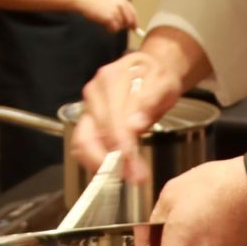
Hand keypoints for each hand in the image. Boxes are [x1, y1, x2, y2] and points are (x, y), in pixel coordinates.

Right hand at [71, 0, 137, 32]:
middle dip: (125, 26)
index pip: (133, 12)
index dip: (134, 21)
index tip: (134, 28)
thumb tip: (129, 21)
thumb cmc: (95, 0)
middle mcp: (121, 4)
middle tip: (117, 26)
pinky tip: (104, 24)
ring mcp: (115, 11)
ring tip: (106, 22)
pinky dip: (110, 29)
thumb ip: (120, 8)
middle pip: (129, 21)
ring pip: (121, 26)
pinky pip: (115, 28)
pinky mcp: (109, 17)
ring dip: (115, 27)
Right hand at [74, 51, 181, 179]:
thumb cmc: (159, 76)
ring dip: (100, 164)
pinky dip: (95, 160)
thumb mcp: (164, 84)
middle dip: (111, 162)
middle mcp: (94, 92)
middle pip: (92, 134)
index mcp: (111, 79)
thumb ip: (150, 101)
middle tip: (135, 177)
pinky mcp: (88, 118)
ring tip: (127, 175)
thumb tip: (135, 125)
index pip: (112, 120)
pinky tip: (115, 168)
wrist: (151, 68)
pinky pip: (83, 143)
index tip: (136, 168)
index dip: (122, 147)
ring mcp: (88, 106)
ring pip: (82, 142)